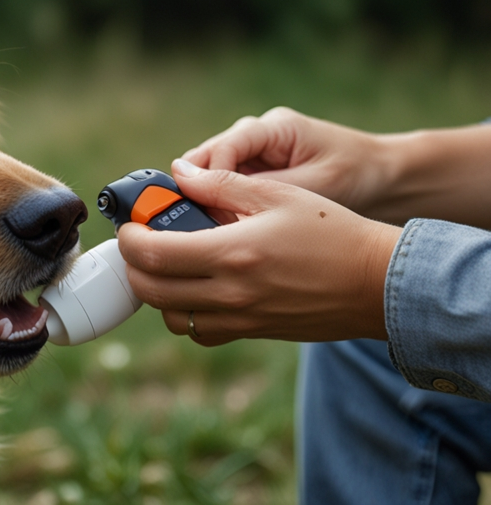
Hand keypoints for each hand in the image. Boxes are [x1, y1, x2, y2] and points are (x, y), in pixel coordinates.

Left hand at [117, 163, 402, 345]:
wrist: (377, 284)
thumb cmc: (333, 232)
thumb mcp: (277, 195)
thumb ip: (220, 184)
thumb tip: (179, 173)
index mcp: (232, 253)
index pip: (152, 254)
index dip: (129, 238)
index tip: (131, 225)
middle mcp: (230, 293)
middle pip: (150, 290)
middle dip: (134, 265)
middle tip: (141, 244)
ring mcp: (240, 319)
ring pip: (171, 317)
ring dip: (158, 292)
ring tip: (170, 265)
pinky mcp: (251, 332)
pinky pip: (200, 332)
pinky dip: (185, 314)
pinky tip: (198, 289)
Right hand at [182, 107, 392, 215]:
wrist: (385, 180)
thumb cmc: (357, 176)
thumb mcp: (315, 185)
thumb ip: (265, 190)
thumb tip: (216, 200)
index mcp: (272, 128)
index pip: (221, 149)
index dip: (206, 181)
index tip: (205, 213)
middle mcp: (255, 137)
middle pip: (204, 160)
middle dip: (197, 192)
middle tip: (201, 228)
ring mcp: (252, 156)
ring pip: (208, 177)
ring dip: (206, 203)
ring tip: (214, 233)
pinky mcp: (253, 176)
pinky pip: (222, 191)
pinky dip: (218, 210)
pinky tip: (225, 233)